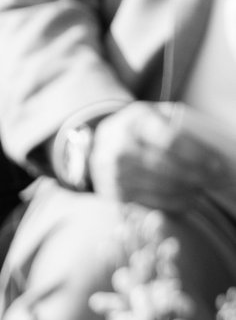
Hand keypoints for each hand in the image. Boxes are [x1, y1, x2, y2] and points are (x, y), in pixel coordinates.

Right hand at [89, 103, 235, 215]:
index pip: (170, 140)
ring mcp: (114, 172)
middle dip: (198, 176)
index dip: (198, 155)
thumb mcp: (155, 117)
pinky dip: (176, 203)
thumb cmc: (140, 130)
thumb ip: (179, 125)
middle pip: (167, 167)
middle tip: (218, 181)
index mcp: (135, 122)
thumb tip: (216, 145)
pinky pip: (152, 202)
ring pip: (162, 187)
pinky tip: (189, 198)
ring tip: (204, 188)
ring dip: (189, 190)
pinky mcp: (114, 193)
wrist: (101, 144)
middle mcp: (119, 147)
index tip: (218, 165)